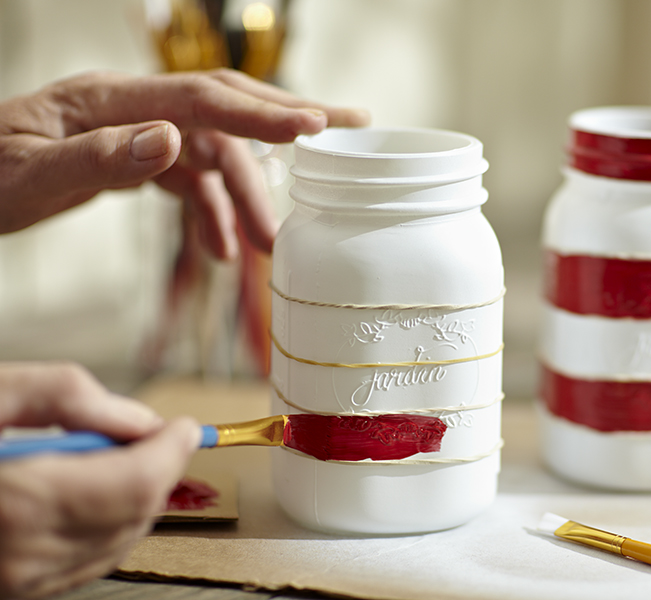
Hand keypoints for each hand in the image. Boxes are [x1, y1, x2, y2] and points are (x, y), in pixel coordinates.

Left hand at [0, 69, 369, 258]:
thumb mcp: (30, 175)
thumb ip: (101, 158)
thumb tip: (173, 140)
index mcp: (106, 100)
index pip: (201, 99)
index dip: (262, 113)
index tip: (317, 127)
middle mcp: (131, 106)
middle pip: (224, 111)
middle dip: (287, 125)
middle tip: (346, 140)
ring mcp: (135, 130)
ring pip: (212, 154)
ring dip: (245, 197)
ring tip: (268, 244)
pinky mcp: (134, 155)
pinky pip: (189, 178)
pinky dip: (211, 211)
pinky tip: (221, 246)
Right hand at [0, 363, 199, 598]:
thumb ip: (67, 397)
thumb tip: (138, 419)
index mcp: (14, 501)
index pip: (134, 484)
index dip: (171, 451)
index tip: (185, 426)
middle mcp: (17, 554)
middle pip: (134, 516)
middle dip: (160, 472)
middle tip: (160, 436)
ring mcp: (13, 582)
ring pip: (118, 544)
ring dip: (138, 500)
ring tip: (122, 458)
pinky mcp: (11, 591)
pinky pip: (86, 564)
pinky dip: (108, 527)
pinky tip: (93, 493)